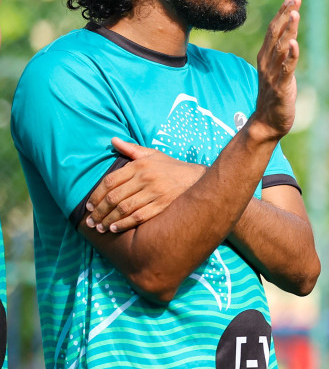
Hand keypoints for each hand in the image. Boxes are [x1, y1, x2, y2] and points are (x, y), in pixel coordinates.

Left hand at [84, 139, 204, 232]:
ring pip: (124, 208)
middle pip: (114, 197)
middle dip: (99, 211)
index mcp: (139, 165)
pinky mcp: (163, 205)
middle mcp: (145, 178)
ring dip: (109, 220)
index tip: (89, 206)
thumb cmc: (171, 167)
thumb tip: (112, 140)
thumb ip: (131, 149)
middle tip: (90, 221)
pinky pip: (139, 216)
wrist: (198, 178)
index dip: (96, 195)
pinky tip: (115, 228)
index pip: (110, 181)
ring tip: (100, 227)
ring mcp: (154, 192)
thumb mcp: (152, 154)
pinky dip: (125, 223)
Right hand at [251, 0, 301, 141]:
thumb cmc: (275, 96)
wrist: (268, 122)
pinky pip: (286, 69)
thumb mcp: (278, 71)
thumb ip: (283, 55)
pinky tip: (295, 44)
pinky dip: (291, 56)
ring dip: (288, 30)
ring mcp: (273, 74)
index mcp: (266, 56)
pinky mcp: (281, 87)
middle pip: (276, 34)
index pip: (274, 30)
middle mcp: (267, 62)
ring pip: (281, 48)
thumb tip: (291, 39)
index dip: (282, 13)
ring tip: (295, 14)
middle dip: (285, 15)